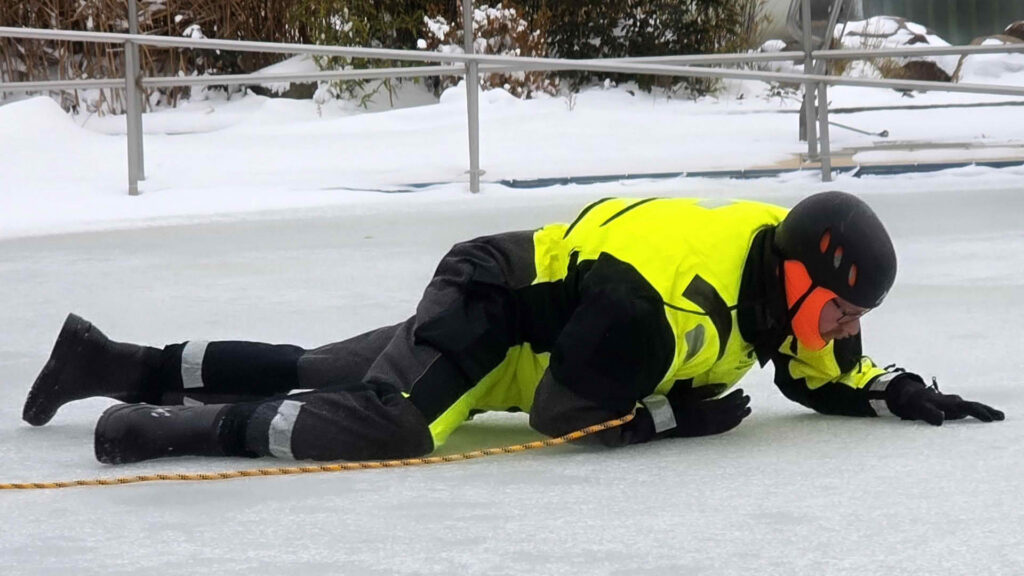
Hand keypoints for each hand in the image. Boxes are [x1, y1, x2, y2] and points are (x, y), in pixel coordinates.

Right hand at [661, 382, 750, 436]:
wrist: (664, 421)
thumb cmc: (675, 404)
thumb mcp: (690, 393)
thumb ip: (707, 390)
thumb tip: (724, 386)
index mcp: (707, 407)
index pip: (727, 401)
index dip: (736, 396)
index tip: (742, 391)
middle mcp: (711, 419)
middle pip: (731, 412)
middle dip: (741, 404)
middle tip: (747, 398)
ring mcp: (709, 427)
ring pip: (730, 421)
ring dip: (740, 415)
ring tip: (747, 410)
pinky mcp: (707, 432)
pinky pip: (724, 429)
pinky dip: (733, 424)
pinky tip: (738, 421)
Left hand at [886, 374, 1004, 425]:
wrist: (912, 396)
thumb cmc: (916, 403)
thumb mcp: (920, 409)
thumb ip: (929, 414)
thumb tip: (941, 420)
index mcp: (949, 403)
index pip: (967, 407)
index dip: (978, 412)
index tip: (989, 418)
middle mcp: (955, 402)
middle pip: (974, 406)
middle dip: (987, 411)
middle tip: (1000, 417)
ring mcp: (955, 405)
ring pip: (973, 407)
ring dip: (986, 411)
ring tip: (998, 417)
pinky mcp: (954, 408)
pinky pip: (970, 410)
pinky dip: (979, 412)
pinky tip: (986, 417)